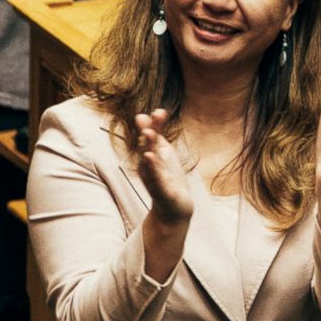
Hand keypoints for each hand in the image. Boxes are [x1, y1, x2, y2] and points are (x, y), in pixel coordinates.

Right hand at [135, 109, 191, 224]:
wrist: (174, 209)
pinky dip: (152, 168)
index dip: (154, 125)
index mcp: (151, 156)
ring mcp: (153, 178)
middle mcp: (149, 166)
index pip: (151, 137)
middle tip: (146, 118)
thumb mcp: (164, 153)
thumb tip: (150, 112)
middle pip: (146, 146)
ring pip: (149, 162)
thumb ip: (157, 136)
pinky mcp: (160, 191)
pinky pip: (155, 179)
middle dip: (147, 132)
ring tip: (149, 134)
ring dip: (148, 147)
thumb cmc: (167, 179)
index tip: (160, 112)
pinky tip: (150, 157)